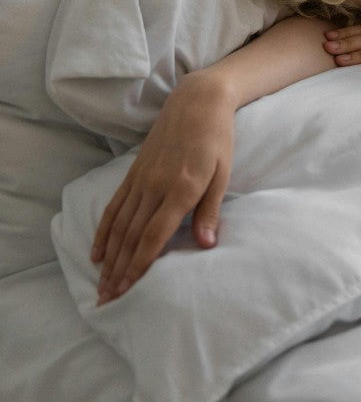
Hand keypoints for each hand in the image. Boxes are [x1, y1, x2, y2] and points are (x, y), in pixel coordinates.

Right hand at [92, 69, 236, 304]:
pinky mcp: (135, 171)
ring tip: (100, 284)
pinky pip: (115, 205)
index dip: (139, 267)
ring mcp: (142, 178)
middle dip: (118, 271)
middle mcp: (156, 187)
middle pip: (131, 237)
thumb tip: (206, 245)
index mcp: (181, 190)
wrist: (198, 101)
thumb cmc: (218, 138)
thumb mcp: (223, 173)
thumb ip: (210, 210)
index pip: (153, 237)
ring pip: (120, 225)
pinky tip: (96, 251)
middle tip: (106, 300)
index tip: (127, 292)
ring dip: (108, 258)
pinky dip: (103, 230)